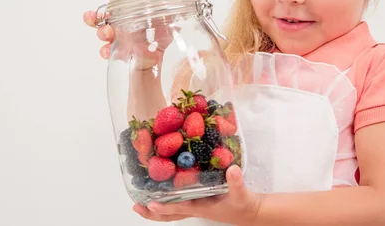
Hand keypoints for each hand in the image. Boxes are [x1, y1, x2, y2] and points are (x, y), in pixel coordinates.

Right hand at [83, 0, 175, 70]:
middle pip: (104, 15)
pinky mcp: (116, 53)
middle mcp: (120, 24)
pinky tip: (108, 51)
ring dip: (102, 31)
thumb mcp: (166, 30)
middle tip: (101, 17)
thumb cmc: (156, 43)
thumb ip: (170, 22)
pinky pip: (107, 51)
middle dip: (99, 14)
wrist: (152, 64)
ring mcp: (116, 38)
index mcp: (131, 14)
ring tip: (107, 34)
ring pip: (103, 32)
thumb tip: (181, 17)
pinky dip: (106, 50)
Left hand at [132, 166, 262, 224]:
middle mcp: (194, 208)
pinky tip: (159, 192)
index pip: (180, 207)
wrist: (248, 212)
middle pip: (169, 214)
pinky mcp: (197, 203)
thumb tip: (232, 169)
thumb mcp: (241, 193)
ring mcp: (194, 207)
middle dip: (152, 213)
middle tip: (136, 206)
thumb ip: (236, 181)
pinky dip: (166, 202)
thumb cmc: (242, 203)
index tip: (151, 204)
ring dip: (155, 209)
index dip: (165, 206)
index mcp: (201, 207)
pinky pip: (177, 205)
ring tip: (140, 202)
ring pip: (171, 211)